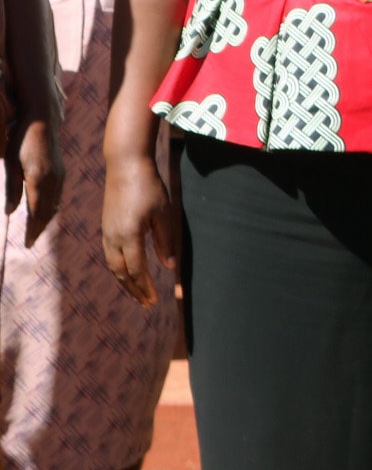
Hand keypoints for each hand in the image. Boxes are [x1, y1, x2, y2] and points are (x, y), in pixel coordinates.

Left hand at [4, 118, 59, 247]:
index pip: (36, 212)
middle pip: (47, 212)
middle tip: (31, 242)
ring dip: (46, 220)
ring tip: (37, 230)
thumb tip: (10, 212)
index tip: (27, 244)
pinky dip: (51, 208)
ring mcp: (60, 176)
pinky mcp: (61, 171)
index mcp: (39, 180)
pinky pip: (58, 196)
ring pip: (54, 205)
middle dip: (39, 229)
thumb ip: (12, 189)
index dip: (32, 229)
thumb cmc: (22, 141)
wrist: (42, 121)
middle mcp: (53, 181)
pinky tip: (47, 211)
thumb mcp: (11, 164)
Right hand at [101, 154, 178, 307]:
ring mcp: (107, 232)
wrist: (125, 166)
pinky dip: (118, 268)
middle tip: (146, 303)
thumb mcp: (163, 214)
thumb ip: (165, 241)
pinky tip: (126, 272)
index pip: (136, 270)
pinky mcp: (105, 227)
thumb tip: (168, 266)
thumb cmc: (149, 188)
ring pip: (112, 265)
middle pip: (121, 272)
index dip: (145, 286)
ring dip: (124, 281)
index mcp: (129, 236)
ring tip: (136, 292)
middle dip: (134, 289)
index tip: (154, 299)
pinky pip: (109, 255)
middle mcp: (113, 237)